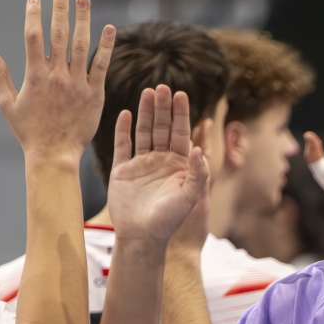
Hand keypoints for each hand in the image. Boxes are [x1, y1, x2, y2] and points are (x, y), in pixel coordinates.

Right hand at [0, 0, 114, 164]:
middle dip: (59, 9)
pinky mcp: (95, 94)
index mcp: (35, 76)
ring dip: (83, 20)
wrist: (54, 155)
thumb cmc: (29, 131)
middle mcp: (57, 76)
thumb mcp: (8, 104)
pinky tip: (110, 28)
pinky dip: (106, 46)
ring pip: (81, 45)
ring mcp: (77, 84)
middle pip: (58, 35)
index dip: (33, 15)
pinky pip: (101, 65)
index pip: (33, 37)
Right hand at [107, 85, 210, 244]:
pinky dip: (123, 129)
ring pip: (143, 132)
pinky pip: (123, 145)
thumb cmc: (169, 220)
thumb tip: (201, 149)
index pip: (181, 133)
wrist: (142, 236)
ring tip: (148, 92)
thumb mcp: (190, 197)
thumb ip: (198, 174)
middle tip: (163, 87)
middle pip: (162, 128)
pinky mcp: (122, 170)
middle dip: (163, 108)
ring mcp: (141, 164)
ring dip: (145, 112)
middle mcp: (161, 161)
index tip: (181, 94)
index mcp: (179, 165)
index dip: (181, 114)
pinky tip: (126, 113)